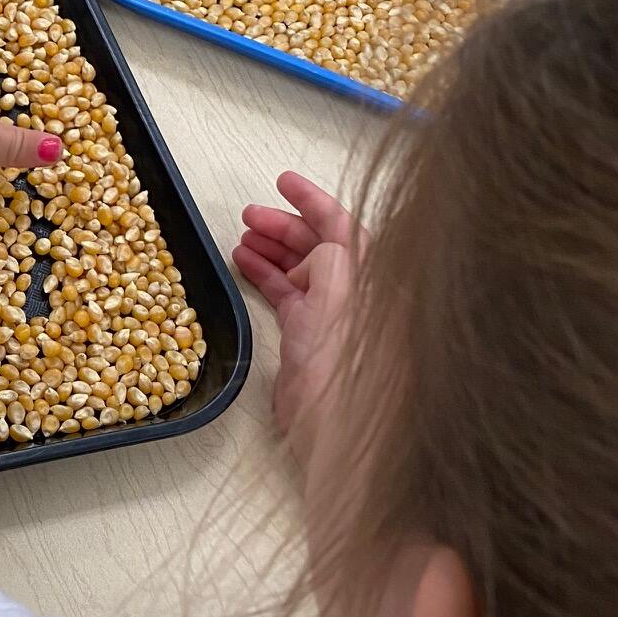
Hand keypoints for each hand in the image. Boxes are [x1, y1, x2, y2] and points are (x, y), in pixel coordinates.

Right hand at [233, 172, 363, 470]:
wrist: (338, 434)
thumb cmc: (347, 373)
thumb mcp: (339, 302)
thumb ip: (329, 261)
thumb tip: (314, 250)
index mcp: (375, 282)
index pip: (346, 228)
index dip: (315, 201)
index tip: (284, 182)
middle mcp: (358, 295)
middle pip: (323, 245)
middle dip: (287, 225)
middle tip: (250, 214)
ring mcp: (334, 318)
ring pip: (302, 269)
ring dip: (272, 249)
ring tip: (242, 235)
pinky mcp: (311, 340)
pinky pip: (287, 295)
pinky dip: (265, 276)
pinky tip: (244, 264)